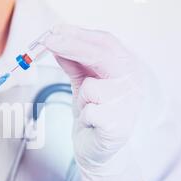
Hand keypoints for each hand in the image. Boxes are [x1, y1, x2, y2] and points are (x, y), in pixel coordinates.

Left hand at [44, 24, 144, 180]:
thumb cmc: (92, 112)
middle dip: (72, 46)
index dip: (79, 34)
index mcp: (127, 68)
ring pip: (92, 88)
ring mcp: (129, 105)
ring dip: (82, 98)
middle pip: (103, 55)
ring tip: (88, 108)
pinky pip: (89, 112)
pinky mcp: (118, 127)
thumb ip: (74, 61)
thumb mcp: (82, 82)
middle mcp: (133, 83)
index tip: (54, 30)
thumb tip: (57, 39)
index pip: (106, 42)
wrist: (97, 150)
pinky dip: (84, 116)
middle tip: (47, 41)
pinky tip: (92, 124)